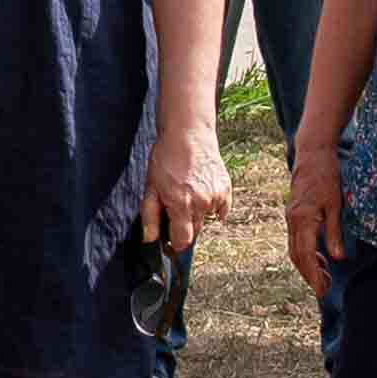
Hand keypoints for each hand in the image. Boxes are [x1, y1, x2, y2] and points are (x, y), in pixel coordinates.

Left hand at [140, 119, 230, 250]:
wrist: (188, 135)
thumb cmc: (166, 159)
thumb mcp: (151, 187)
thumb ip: (150, 216)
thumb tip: (150, 239)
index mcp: (181, 205)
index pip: (183, 241)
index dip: (175, 243)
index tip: (170, 238)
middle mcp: (201, 203)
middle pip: (195, 231)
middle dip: (185, 226)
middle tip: (175, 206)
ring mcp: (216, 197)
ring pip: (206, 219)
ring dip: (198, 214)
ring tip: (188, 192)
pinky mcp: (226, 189)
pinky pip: (220, 210)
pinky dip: (212, 206)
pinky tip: (201, 190)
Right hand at [284, 146, 349, 294]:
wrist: (312, 153)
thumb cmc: (327, 176)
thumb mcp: (336, 204)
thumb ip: (335, 232)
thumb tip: (339, 258)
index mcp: (303, 219)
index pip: (306, 255)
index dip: (314, 275)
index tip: (323, 290)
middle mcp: (293, 220)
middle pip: (297, 256)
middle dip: (310, 275)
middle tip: (324, 290)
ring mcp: (291, 216)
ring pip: (295, 249)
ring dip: (308, 265)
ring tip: (324, 277)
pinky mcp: (293, 213)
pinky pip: (296, 239)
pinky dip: (306, 252)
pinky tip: (320, 257)